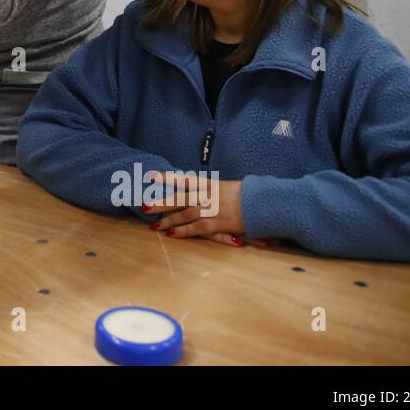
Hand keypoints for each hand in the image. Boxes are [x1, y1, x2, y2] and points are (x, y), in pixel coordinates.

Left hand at [141, 173, 270, 247]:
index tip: (151, 176)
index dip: (167, 178)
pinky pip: (196, 228)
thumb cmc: (251, 195)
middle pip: (179, 198)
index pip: (184, 180)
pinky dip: (182, 231)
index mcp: (211, 184)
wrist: (265, 203)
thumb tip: (204, 193)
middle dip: (161, 202)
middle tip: (144, 205)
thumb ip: (216, 191)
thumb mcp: (231, 188)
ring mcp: (211, 209)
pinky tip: (171, 234)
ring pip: (184, 215)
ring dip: (168, 220)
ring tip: (154, 225)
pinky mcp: (217, 223)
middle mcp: (208, 195)